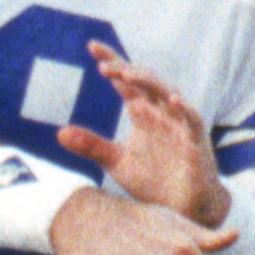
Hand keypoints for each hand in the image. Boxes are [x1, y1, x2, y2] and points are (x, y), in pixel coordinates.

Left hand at [55, 42, 225, 228]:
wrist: (181, 208)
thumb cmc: (153, 181)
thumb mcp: (117, 162)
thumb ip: (91, 145)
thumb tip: (59, 133)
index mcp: (143, 112)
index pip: (126, 81)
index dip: (112, 62)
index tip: (91, 47)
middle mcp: (162, 112)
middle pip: (145, 81)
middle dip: (127, 69)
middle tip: (104, 63)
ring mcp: (180, 125)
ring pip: (168, 94)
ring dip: (150, 83)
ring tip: (128, 74)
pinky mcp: (196, 141)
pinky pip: (192, 119)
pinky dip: (184, 109)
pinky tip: (172, 100)